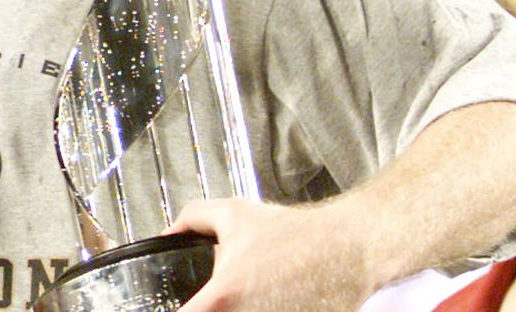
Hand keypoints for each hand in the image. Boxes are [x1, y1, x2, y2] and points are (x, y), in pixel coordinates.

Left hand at [170, 198, 379, 311]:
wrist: (348, 250)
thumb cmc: (294, 235)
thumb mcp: (233, 214)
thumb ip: (192, 219)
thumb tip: (167, 234)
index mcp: (221, 298)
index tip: (179, 305)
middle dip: (208, 311)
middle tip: (214, 301)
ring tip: (249, 299)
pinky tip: (271, 304)